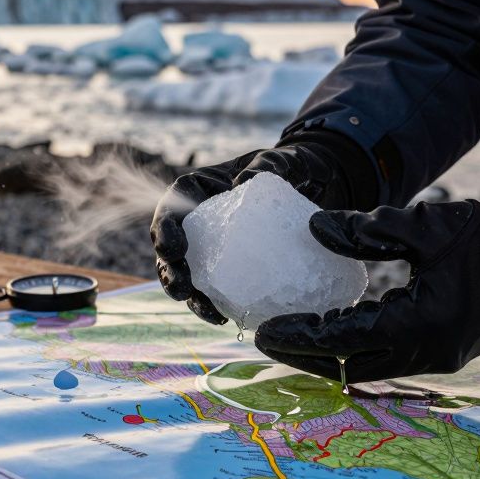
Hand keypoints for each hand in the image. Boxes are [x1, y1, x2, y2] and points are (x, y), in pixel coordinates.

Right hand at [151, 134, 368, 324]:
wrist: (315, 183)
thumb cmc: (291, 165)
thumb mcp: (279, 160)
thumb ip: (263, 166)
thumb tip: (244, 182)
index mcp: (201, 189)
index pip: (171, 207)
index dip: (164, 228)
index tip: (173, 246)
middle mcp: (201, 219)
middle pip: (171, 247)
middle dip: (169, 271)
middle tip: (181, 289)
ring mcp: (215, 245)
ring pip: (189, 273)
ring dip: (189, 295)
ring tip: (204, 311)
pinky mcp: (233, 266)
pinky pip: (216, 287)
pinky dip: (215, 303)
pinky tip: (226, 318)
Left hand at [254, 193, 479, 379]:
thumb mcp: (424, 225)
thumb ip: (368, 229)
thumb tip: (315, 228)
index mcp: (418, 323)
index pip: (342, 338)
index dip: (300, 337)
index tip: (265, 330)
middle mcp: (424, 352)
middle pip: (347, 366)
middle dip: (305, 356)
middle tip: (268, 337)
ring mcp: (435, 359)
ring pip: (366, 369)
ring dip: (329, 357)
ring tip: (292, 337)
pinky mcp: (441, 355)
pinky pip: (386, 361)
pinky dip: (355, 351)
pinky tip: (332, 334)